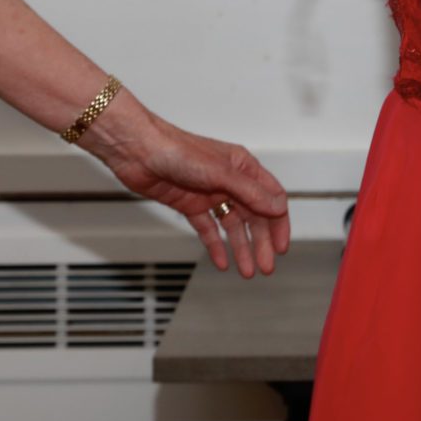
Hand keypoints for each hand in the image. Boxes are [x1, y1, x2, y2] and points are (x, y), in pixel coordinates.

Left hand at [84, 92, 293, 277]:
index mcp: (242, 167)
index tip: (282, 246)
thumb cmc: (177, 150)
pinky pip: (208, 229)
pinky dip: (215, 245)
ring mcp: (209, 194)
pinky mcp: (190, 205)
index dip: (279, 223)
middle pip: (253, 216)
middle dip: (261, 242)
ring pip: (232, 226)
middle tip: (266, 266)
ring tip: (247, 271)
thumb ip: (250, 192)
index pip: (270, 198)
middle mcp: (229, 181)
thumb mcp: (221, 173)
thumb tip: (278, 207)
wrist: (138, 151)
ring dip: (240, 248)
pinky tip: (221, 261)